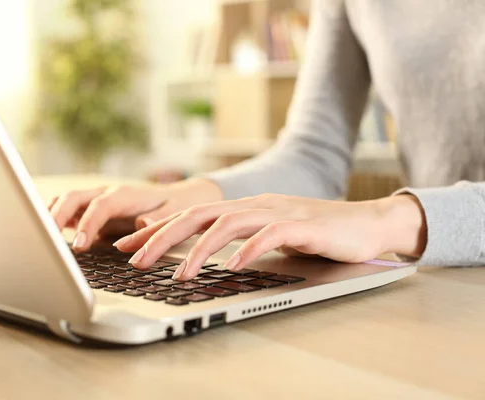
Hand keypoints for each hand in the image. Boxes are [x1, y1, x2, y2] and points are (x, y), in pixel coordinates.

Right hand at [48, 178, 222, 250]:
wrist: (173, 200)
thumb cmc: (172, 208)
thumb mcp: (172, 214)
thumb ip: (156, 220)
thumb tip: (140, 224)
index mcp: (124, 195)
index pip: (100, 206)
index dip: (87, 224)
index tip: (79, 246)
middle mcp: (105, 193)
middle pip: (73, 197)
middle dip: (56, 216)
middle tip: (46, 241)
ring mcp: (94, 200)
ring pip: (64, 201)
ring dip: (48, 216)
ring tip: (37, 239)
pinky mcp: (89, 210)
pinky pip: (66, 211)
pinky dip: (52, 220)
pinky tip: (44, 237)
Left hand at [114, 194, 426, 280]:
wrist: (368, 224)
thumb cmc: (317, 233)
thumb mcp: (270, 234)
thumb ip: (241, 238)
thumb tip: (208, 254)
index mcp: (244, 208)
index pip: (192, 215)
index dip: (158, 229)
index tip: (129, 246)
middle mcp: (256, 205)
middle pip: (199, 215)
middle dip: (163, 237)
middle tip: (136, 259)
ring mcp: (278, 212)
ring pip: (227, 224)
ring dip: (198, 249)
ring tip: (179, 273)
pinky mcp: (303, 226)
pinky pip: (269, 235)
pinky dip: (248, 250)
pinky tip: (231, 266)